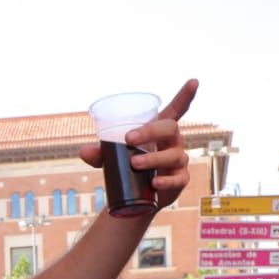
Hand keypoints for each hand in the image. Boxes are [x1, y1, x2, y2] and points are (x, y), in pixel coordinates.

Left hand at [76, 79, 198, 208]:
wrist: (136, 197)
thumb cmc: (128, 167)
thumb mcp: (112, 158)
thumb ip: (100, 152)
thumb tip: (84, 151)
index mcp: (160, 131)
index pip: (176, 110)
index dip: (185, 95)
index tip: (194, 81)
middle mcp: (173, 142)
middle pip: (170, 128)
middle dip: (150, 131)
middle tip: (128, 139)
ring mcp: (179, 161)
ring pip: (172, 155)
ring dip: (153, 159)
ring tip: (134, 163)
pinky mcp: (179, 180)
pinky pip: (176, 179)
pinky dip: (165, 181)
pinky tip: (154, 182)